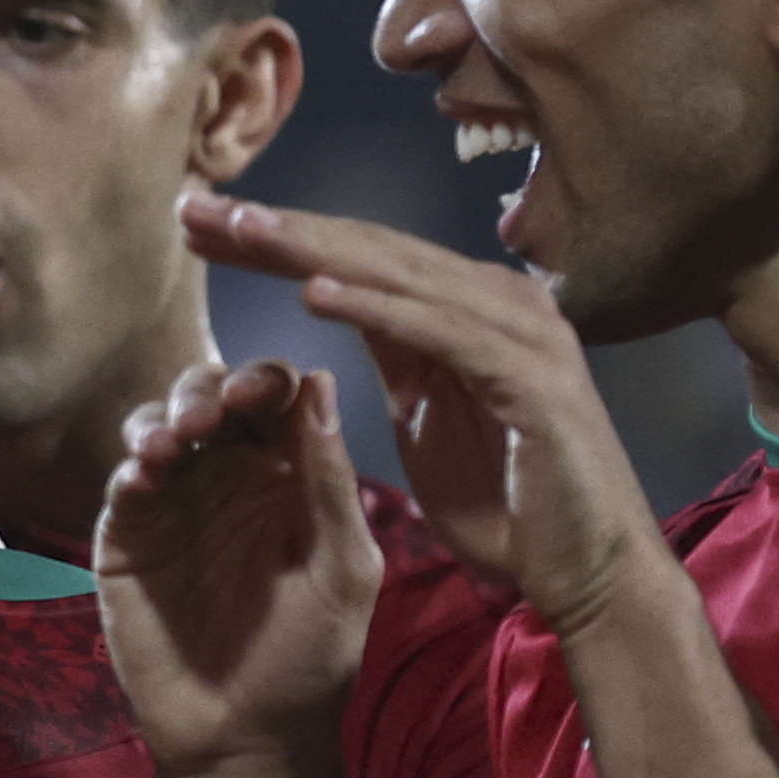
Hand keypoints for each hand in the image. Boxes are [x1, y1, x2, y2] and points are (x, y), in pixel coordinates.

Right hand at [94, 357, 385, 777]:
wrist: (244, 738)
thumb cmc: (309, 659)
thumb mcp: (342, 568)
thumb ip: (328, 481)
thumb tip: (319, 382)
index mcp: (290, 479)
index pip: (276, 403)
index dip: (268, 380)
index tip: (264, 390)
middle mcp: (229, 479)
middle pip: (211, 399)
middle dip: (209, 390)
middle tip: (211, 414)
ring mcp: (175, 505)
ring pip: (159, 426)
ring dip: (164, 417)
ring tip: (173, 441)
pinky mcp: (127, 538)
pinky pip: (123, 483)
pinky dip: (132, 465)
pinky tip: (147, 473)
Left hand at [182, 194, 665, 640]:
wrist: (584, 569)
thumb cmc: (507, 503)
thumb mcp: (426, 415)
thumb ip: (395, 353)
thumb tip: (337, 294)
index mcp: (466, 310)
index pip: (357, 260)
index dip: (276, 240)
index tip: (199, 227)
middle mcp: (497, 303)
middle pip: (370, 252)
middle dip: (277, 228)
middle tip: (193, 208)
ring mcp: (522, 333)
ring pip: (399, 276)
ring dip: (313, 250)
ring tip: (240, 228)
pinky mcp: (533, 376)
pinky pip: (440, 331)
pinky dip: (378, 308)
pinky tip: (313, 292)